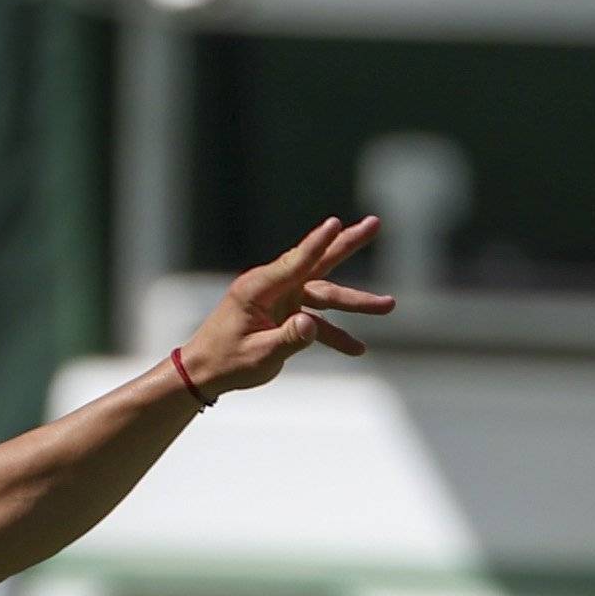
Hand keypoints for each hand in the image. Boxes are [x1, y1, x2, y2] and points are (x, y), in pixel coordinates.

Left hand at [179, 216, 391, 397]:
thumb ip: (286, 340)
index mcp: (259, 289)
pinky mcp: (287, 316)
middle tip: (375, 224)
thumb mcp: (257, 355)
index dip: (318, 243)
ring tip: (389, 304)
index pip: (295, 262)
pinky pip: (317, 322)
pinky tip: (357, 348)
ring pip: (325, 294)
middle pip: (317, 263)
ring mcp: (282, 300)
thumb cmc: (224, 361)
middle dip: (347, 244)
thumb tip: (310, 326)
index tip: (336, 223)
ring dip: (355, 302)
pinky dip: (335, 334)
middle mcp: (273, 288)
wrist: (205, 372)